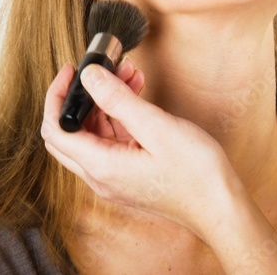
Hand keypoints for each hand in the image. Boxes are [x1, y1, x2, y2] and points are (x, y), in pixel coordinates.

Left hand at [40, 59, 231, 235]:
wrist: (219, 207)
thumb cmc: (195, 172)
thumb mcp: (157, 127)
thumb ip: (118, 100)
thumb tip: (89, 77)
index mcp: (101, 166)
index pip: (56, 129)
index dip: (57, 96)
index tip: (72, 70)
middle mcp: (101, 176)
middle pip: (69, 132)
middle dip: (81, 96)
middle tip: (99, 71)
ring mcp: (114, 178)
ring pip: (93, 135)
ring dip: (104, 103)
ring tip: (129, 74)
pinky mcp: (129, 176)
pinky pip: (112, 142)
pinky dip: (119, 116)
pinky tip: (138, 96)